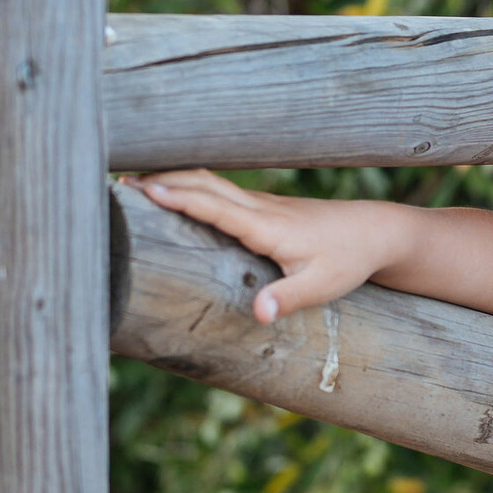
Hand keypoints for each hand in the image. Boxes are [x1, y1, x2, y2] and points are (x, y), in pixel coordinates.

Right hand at [122, 169, 407, 324]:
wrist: (377, 233)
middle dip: (162, 180)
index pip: (213, 206)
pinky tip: (174, 190)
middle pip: (203, 185)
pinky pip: (220, 190)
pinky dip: (191, 185)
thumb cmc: (348, 259)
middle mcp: (259, 207)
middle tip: (116, 182)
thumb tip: (258, 314)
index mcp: (265, 225)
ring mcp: (262, 204)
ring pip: (210, 182)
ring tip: (131, 181)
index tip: (140, 189)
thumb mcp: (322, 286)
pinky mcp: (265, 208)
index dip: (176, 197)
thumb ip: (288, 299)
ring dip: (173, 177)